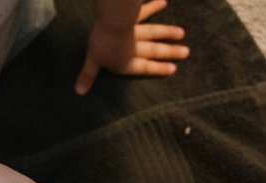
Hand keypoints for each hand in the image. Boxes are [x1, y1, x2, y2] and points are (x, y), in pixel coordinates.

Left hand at [74, 0, 188, 95]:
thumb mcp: (93, 62)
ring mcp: (135, 31)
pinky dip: (153, 6)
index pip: (145, 68)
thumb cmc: (102, 44)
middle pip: (154, 50)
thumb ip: (88, 75)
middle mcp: (134, 47)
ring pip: (154, 32)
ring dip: (168, 32)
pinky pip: (143, 12)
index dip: (158, 69)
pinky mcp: (132, 16)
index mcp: (126, 61)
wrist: (110, 23)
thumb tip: (79, 91)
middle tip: (186, 52)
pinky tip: (163, 2)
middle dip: (170, 52)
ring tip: (182, 33)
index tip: (173, 68)